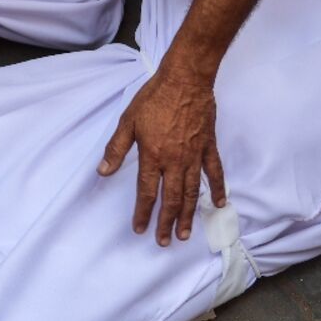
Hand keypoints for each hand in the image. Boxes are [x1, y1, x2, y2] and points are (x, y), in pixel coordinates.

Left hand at [98, 69, 226, 245]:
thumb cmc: (154, 98)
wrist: (185, 79)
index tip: (140, 229)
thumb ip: (116, 148)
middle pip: (171, 199)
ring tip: (185, 234)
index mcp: (153, 156)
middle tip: (165, 241)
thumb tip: (102, 171)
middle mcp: (175, 161)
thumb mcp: (128, 121)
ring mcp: (194, 155)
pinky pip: (215, 172)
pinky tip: (218, 203)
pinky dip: (217, 189)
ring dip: (188, 214)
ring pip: (192, 192)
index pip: (146, 192)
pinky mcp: (208, 147)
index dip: (143, 212)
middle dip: (166, 222)